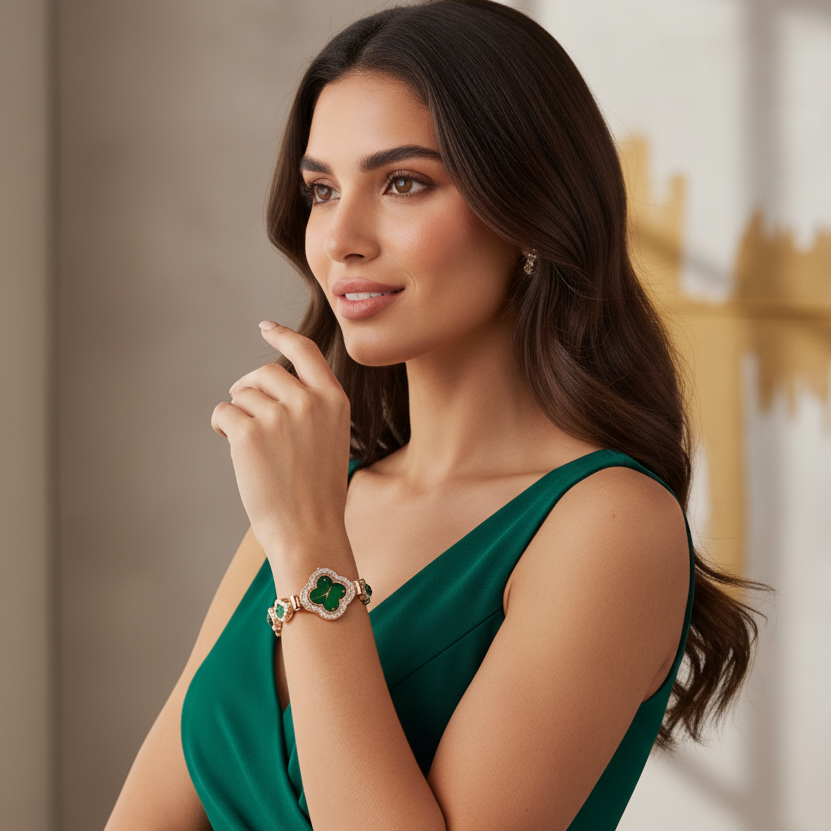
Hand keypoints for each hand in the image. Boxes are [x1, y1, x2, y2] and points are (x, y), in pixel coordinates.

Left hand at [211, 321, 351, 554]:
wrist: (310, 529)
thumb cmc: (317, 491)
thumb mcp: (331, 438)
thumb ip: (311, 406)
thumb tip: (266, 384)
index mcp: (334, 400)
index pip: (306, 351)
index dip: (283, 336)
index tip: (266, 327)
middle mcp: (309, 400)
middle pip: (265, 372)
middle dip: (250, 389)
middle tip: (248, 416)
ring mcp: (279, 415)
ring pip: (242, 394)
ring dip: (238, 415)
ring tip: (251, 447)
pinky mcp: (249, 433)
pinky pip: (223, 412)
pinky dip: (221, 427)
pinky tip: (233, 448)